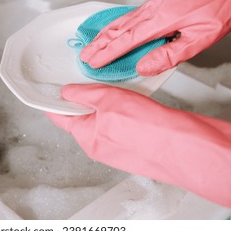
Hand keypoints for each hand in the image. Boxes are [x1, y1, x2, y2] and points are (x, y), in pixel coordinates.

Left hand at [46, 83, 230, 210]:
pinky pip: (117, 126)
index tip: (48, 90)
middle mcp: (97, 146)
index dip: (52, 101)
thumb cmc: (148, 129)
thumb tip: (67, 92)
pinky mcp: (131, 146)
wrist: (182, 146)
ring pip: (100, 121)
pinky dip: (117, 113)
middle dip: (81, 100)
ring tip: (112, 90)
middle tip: (86, 82)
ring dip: (102, 105)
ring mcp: (114, 148)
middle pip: (80, 118)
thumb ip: (84, 94)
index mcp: (86, 137)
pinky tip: (128, 103)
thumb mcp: (108, 100)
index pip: (59, 117)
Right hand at [80, 0, 230, 75]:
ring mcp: (156, 2)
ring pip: (123, 19)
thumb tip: (144, 66)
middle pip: (119, 28)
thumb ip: (168, 55)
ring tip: (93, 43)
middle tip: (85, 54)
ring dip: (106, 33)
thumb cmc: (220, 10)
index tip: (95, 61)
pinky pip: (132, 13)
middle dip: (100, 43)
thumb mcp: (198, 40)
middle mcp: (154, 8)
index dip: (108, 52)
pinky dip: (119, 24)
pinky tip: (115, 29)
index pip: (127, 40)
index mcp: (161, 19)